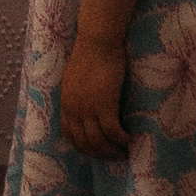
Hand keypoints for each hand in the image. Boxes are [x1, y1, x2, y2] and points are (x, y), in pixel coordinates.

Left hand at [60, 34, 129, 161]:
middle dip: (99, 153)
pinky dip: (121, 139)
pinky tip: (129, 139)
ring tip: (123, 151)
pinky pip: (112, 131)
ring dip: (112, 150)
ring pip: (98, 141)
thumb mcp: (74, 77)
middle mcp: (74, 109)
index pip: (70, 134)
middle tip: (114, 155)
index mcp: (66, 103)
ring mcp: (88, 108)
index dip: (83, 146)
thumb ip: (77, 93)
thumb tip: (86, 103)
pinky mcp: (104, 104)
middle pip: (84, 142)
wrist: (97, 40)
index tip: (96, 150)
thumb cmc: (89, 53)